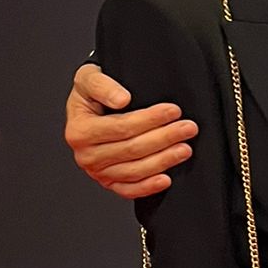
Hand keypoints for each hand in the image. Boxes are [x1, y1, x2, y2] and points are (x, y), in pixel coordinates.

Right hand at [64, 63, 196, 198]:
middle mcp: (86, 155)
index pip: (121, 127)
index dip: (149, 120)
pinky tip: (166, 179)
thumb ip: (102, 85)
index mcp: (79, 131)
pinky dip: (149, 187)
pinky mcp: (109, 183)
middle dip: (164, 138)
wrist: (87, 109)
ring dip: (164, 160)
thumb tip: (121, 99)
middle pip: (132, 149)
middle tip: (188, 128)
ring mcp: (97, 172)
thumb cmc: (90, 94)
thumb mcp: (89, 78)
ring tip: (185, 148)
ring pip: (135, 171)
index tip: (173, 110)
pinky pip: (130, 190)